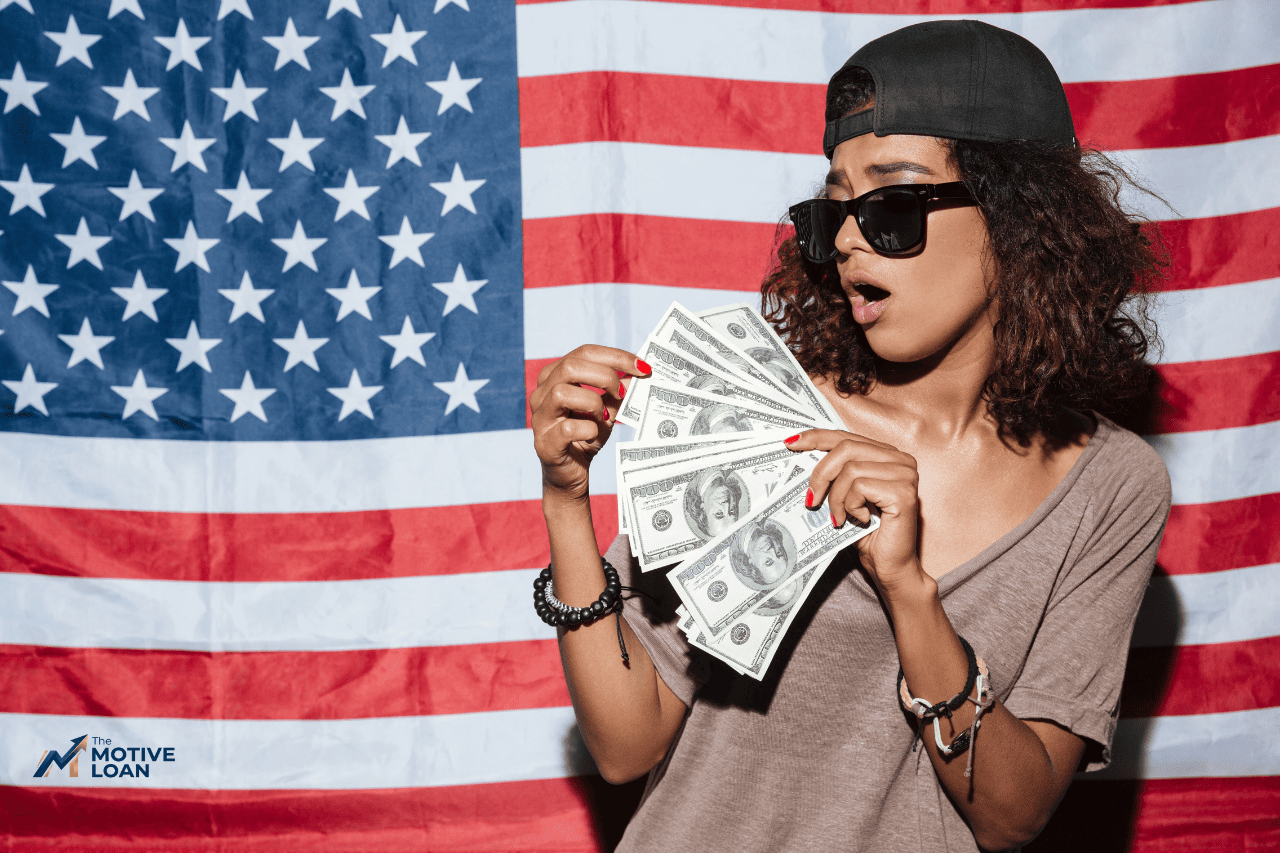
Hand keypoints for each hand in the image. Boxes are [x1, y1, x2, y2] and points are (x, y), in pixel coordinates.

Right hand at [531, 345, 650, 502]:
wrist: (571, 474)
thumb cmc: (586, 436)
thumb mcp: (605, 409)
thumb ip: (618, 390)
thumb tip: (638, 374)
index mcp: (554, 377)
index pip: (583, 353)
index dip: (615, 356)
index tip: (642, 367)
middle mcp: (541, 394)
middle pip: (570, 366)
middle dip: (605, 376)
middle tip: (623, 393)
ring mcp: (540, 418)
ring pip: (562, 393)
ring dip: (593, 404)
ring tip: (603, 418)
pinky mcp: (544, 443)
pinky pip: (567, 429)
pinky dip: (588, 430)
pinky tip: (592, 436)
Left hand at [785, 429, 925, 597]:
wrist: (890, 566)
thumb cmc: (868, 533)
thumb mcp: (846, 496)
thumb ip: (834, 474)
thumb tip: (799, 454)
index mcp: (887, 455)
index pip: (846, 437)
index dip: (817, 437)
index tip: (791, 442)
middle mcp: (900, 459)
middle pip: (847, 448)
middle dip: (821, 473)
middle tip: (810, 500)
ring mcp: (905, 474)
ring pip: (850, 470)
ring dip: (836, 498)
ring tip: (838, 518)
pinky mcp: (903, 493)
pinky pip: (860, 487)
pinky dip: (850, 506)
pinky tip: (859, 520)